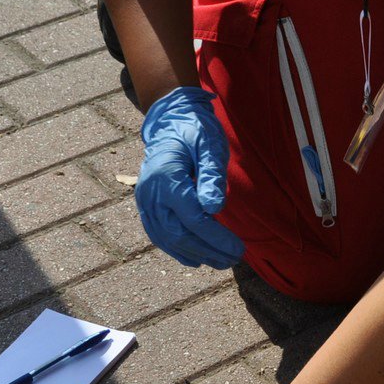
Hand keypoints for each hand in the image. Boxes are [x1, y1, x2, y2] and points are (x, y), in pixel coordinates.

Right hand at [137, 86, 244, 268]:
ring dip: (195, 254)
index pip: (192, 218)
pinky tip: (195, 259)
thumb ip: (211, 174)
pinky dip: (176, 249)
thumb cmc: (195, 130)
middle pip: (179, 234)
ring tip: (221, 263)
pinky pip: (158, 233)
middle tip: (234, 259)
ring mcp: (145, 200)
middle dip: (208, 250)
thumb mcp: (209, 144)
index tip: (238, 249)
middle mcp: (150, 193)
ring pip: (167, 238)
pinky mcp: (146, 205)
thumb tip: (214, 208)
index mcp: (166, 177)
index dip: (216, 237)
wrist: (170, 121)